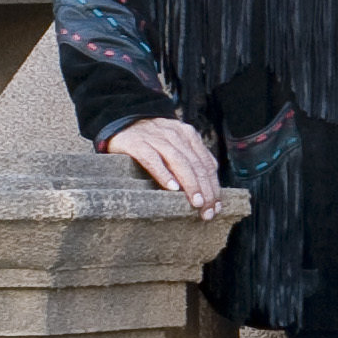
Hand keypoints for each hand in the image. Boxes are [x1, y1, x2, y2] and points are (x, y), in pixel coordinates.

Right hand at [103, 116, 222, 218]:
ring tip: (196, 203)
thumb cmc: (152, 141)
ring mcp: (156, 138)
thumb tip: (210, 183)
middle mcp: (175, 134)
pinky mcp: (137, 144)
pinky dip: (164, 174)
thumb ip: (193, 158)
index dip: (214, 186)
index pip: (207, 163)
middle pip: (196, 164)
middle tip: (207, 211)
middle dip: (205, 190)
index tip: (216, 207)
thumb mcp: (176, 145)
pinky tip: (172, 188)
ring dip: (190, 184)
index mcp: (188, 135)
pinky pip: (153, 159)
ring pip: (179, 162)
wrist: (121, 125)